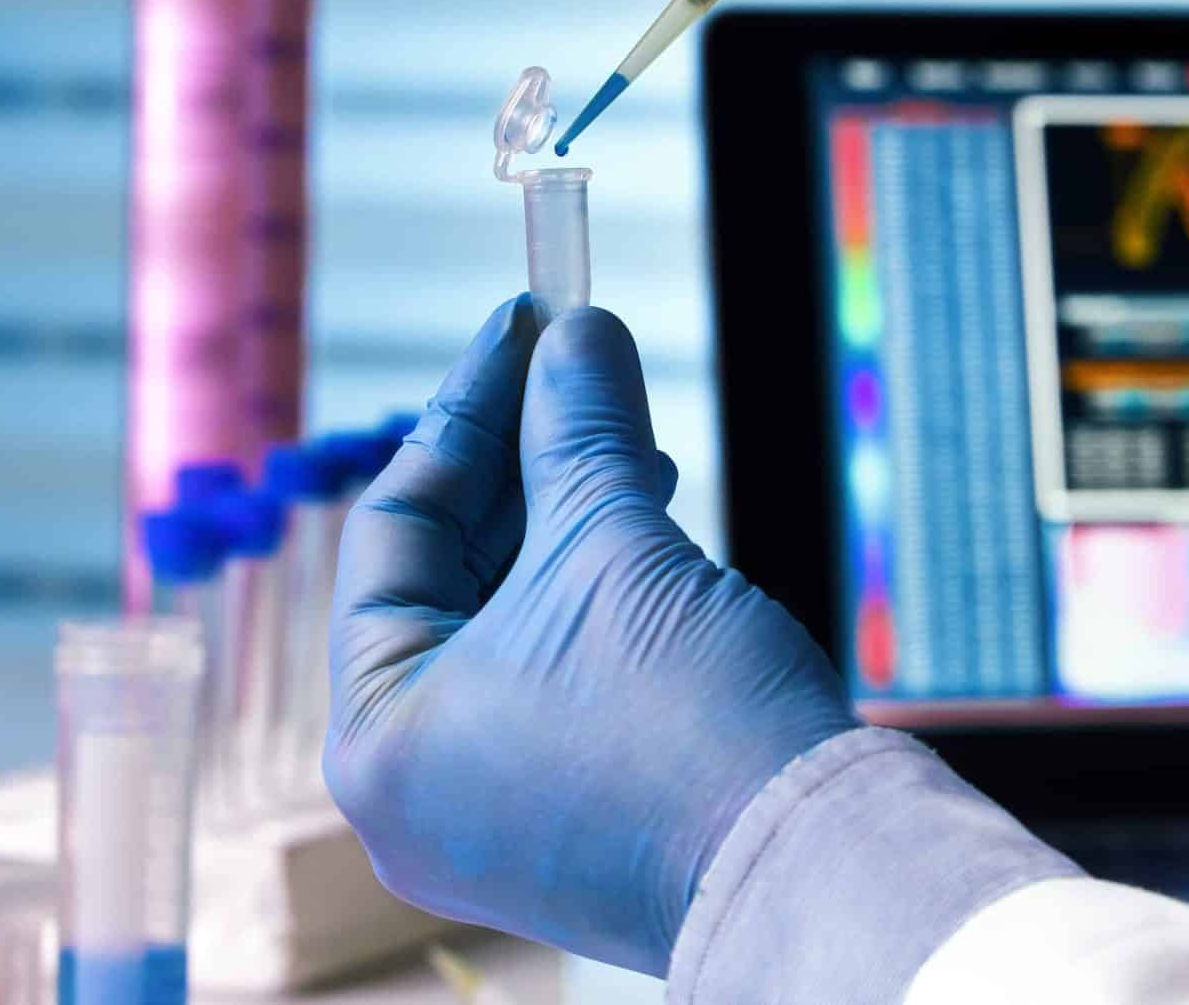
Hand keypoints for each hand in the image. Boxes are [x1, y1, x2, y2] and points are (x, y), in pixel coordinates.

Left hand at [325, 298, 858, 975]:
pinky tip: (647, 516)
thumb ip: (577, 429)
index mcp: (377, 732)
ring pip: (507, 619)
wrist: (811, 865)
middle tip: (574, 361)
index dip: (467, 410)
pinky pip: (551, 672)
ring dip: (568, 515)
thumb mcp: (616, 546)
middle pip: (447, 573)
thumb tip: (574, 333)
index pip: (393, 528)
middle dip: (522, 461)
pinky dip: (592, 590)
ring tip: (631, 436)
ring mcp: (488, 809)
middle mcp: (413, 783)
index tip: (524, 323)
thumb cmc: (686, 730)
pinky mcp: (566, 813)